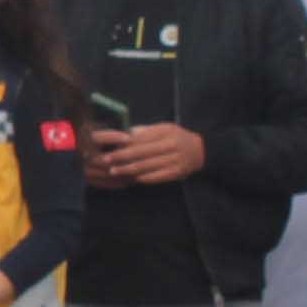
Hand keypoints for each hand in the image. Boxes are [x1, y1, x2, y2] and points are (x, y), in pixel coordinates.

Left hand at [91, 122, 206, 186]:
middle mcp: (171, 145)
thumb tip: (126, 134)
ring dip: (128, 169)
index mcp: (166, 132)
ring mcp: (175, 160)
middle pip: (142, 153)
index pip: (141, 138)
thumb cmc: (177, 138)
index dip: (124, 144)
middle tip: (106, 160)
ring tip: (114, 171)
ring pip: (147, 166)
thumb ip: (146, 130)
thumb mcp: (165, 128)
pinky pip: (156, 176)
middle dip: (121, 157)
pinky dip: (142, 178)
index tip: (110, 148)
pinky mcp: (177, 173)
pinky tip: (131, 178)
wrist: (200, 151)